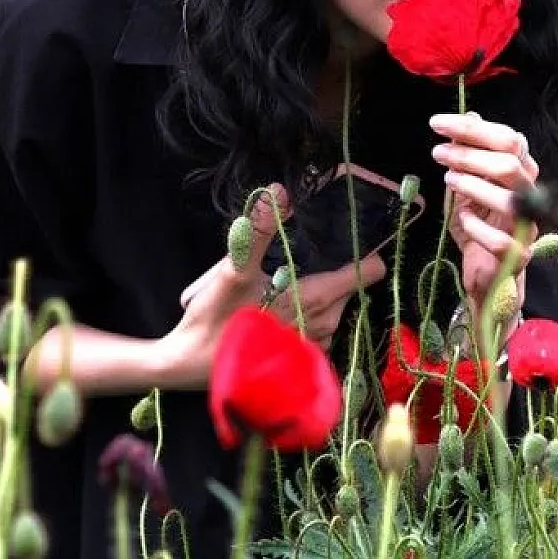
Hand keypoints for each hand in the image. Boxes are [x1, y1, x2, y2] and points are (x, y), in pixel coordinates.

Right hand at [164, 186, 385, 387]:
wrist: (190, 366)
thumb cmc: (214, 319)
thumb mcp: (232, 270)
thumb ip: (258, 231)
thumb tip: (279, 192)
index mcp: (317, 299)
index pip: (367, 272)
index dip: (364, 254)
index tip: (352, 241)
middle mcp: (325, 325)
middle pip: (349, 288)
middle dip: (335, 272)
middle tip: (302, 261)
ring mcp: (314, 345)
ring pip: (335, 308)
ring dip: (321, 295)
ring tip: (288, 284)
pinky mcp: (300, 360)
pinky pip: (319, 329)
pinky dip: (309, 316)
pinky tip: (281, 310)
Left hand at [429, 112, 537, 325]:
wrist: (485, 273)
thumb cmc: (478, 225)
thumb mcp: (467, 184)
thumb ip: (470, 153)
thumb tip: (469, 115)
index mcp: (521, 173)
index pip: (508, 140)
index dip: (472, 129)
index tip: (438, 124)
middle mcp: (529, 196)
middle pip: (510, 165)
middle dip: (470, 154)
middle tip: (438, 153)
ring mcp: (527, 227)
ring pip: (510, 199)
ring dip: (473, 185)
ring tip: (448, 181)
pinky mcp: (518, 256)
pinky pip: (503, 241)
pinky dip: (478, 227)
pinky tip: (462, 219)